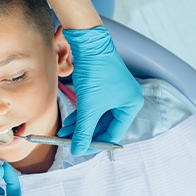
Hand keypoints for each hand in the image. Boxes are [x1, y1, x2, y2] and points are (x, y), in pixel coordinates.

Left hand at [59, 26, 143, 154]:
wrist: (89, 44)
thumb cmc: (95, 73)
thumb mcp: (89, 107)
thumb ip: (83, 130)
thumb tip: (77, 150)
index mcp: (131, 105)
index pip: (114, 133)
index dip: (95, 143)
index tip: (80, 150)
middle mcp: (126, 100)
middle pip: (104, 126)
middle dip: (85, 134)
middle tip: (69, 143)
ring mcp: (114, 93)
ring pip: (96, 118)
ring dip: (80, 126)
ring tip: (64, 135)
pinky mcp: (102, 88)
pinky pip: (92, 108)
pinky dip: (80, 116)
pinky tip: (68, 124)